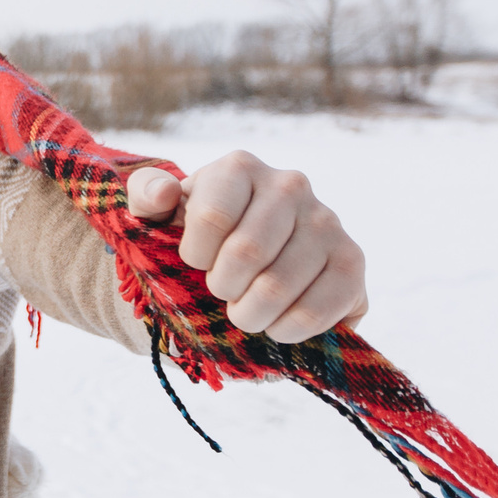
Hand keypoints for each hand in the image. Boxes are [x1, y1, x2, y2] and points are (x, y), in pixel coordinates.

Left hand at [124, 151, 366, 342]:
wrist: (244, 264)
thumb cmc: (195, 237)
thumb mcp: (159, 214)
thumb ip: (146, 196)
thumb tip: (163, 194)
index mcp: (239, 168)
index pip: (211, 218)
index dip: (195, 256)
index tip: (196, 262)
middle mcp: (290, 185)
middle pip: (247, 253)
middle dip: (223, 289)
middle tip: (222, 293)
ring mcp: (327, 221)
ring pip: (279, 286)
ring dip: (251, 315)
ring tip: (245, 311)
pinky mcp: (352, 261)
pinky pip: (319, 308)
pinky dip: (288, 329)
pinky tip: (277, 324)